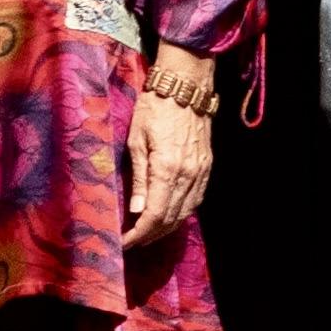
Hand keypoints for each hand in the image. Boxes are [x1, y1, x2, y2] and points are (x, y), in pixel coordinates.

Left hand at [126, 87, 215, 250]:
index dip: (139, 234)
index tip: (124, 242)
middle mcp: (188, 176)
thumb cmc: (153, 109)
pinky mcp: (207, 168)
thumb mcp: (136, 140)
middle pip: (171, 219)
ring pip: (185, 213)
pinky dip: (181, 214)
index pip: (155, 215)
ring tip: (147, 234)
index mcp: (168, 169)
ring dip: (166, 228)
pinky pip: (195, 200)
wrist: (184, 88)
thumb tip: (137, 211)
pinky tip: (168, 216)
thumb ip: (139, 178)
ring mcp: (201, 173)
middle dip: (150, 235)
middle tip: (131, 242)